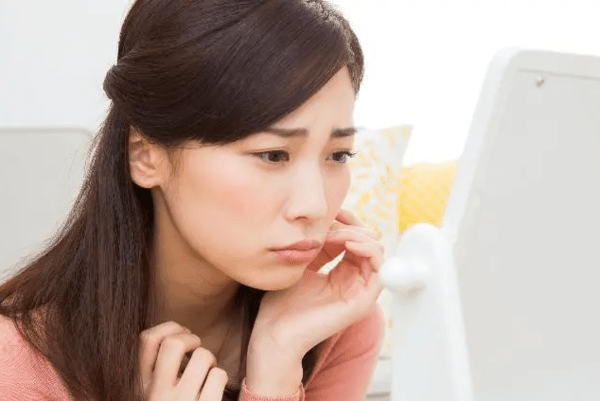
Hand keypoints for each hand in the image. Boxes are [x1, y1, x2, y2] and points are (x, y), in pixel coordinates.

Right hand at [139, 321, 227, 400]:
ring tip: (207, 371)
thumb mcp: (153, 390)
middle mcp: (156, 394)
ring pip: (202, 356)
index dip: (170, 327)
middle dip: (190, 338)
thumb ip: (157, 370)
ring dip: (210, 358)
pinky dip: (220, 376)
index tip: (181, 335)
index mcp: (140, 386)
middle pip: (173, 343)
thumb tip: (174, 335)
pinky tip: (214, 387)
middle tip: (196, 348)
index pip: (147, 339)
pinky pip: (218, 375)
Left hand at [251, 208, 384, 358]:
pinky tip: (348, 243)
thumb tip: (330, 220)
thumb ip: (318, 245)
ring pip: (377, 252)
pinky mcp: (362, 302)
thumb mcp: (301, 264)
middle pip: (369, 242)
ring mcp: (359, 293)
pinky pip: (380, 270)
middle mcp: (353, 283)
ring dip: (359, 236)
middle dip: (352, 227)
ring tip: (336, 235)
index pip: (356, 239)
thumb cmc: (281, 302)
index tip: (332, 212)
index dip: (347, 222)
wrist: (274, 332)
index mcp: (341, 275)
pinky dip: (368, 250)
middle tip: (330, 226)